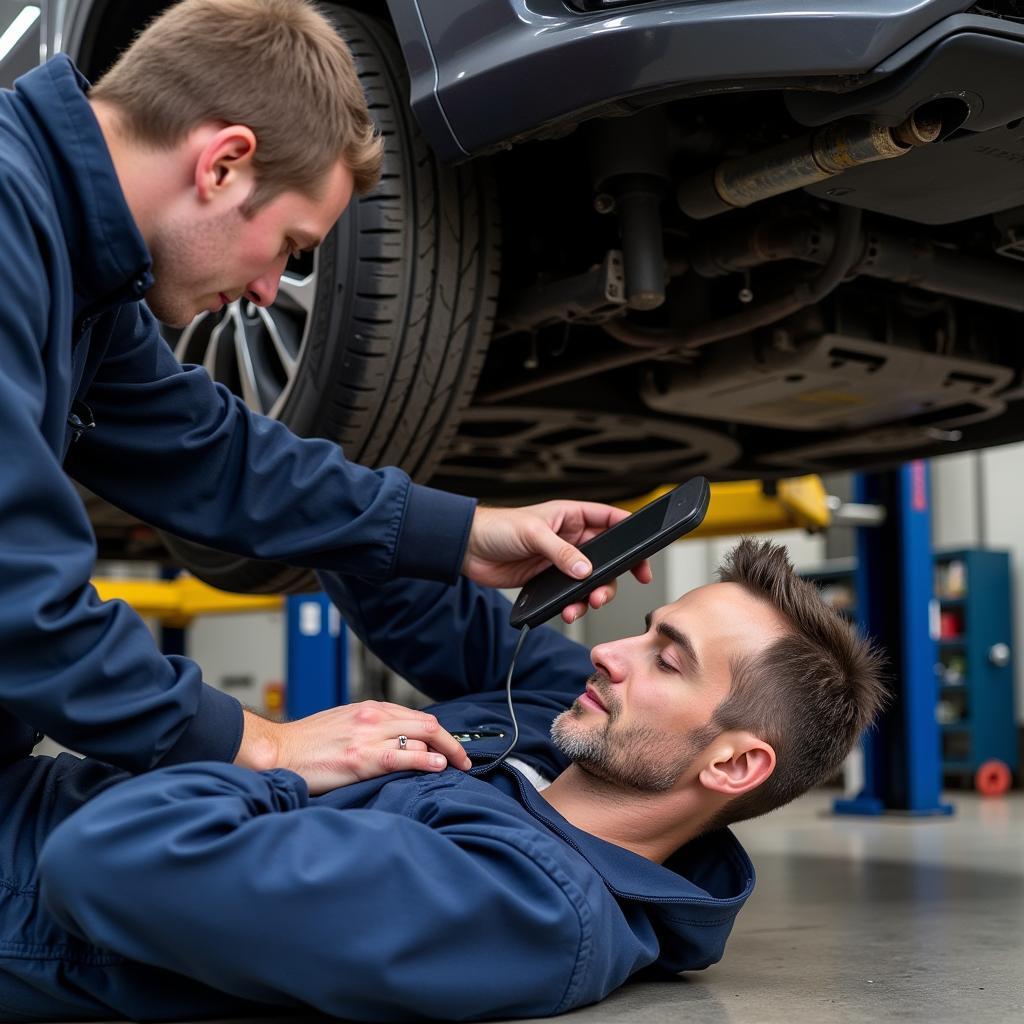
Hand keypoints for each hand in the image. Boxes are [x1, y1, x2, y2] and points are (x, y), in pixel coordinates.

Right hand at [236, 703, 472, 794]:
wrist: (278, 750)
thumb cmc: (307, 742)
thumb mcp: (344, 724)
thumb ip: (371, 729)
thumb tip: (398, 742)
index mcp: (371, 709)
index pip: (418, 718)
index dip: (441, 734)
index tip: (452, 749)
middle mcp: (373, 717)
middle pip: (428, 724)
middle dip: (452, 743)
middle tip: (465, 761)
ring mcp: (367, 736)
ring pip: (421, 736)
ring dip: (445, 752)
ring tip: (457, 767)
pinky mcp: (359, 758)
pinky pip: (401, 757)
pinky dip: (425, 760)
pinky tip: (438, 766)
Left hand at [461, 501, 653, 622]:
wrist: (467, 550)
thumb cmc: (497, 527)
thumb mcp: (532, 533)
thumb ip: (561, 552)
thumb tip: (585, 570)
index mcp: (572, 516)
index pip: (611, 521)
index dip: (630, 537)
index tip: (642, 556)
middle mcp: (571, 538)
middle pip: (606, 559)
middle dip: (611, 578)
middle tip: (606, 593)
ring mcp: (560, 561)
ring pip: (590, 581)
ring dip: (592, 596)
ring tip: (585, 606)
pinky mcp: (549, 580)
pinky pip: (570, 594)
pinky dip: (573, 605)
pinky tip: (567, 611)